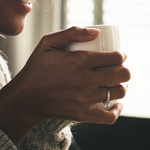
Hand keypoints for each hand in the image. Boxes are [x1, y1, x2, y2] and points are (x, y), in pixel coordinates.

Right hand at [0, 27, 130, 144]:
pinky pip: (109, 116)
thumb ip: (72, 33)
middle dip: (124, 70)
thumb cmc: (36, 68)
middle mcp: (86, 80)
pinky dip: (116, 110)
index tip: (118, 56)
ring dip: (121, 87)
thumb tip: (97, 32)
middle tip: (117, 69)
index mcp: (80, 61)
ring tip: (114, 84)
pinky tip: (115, 104)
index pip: (116, 58)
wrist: (25, 98)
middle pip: (123, 75)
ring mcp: (85, 99)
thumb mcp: (47, 43)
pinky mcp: (82, 115)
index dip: (121, 55)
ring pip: (119, 93)